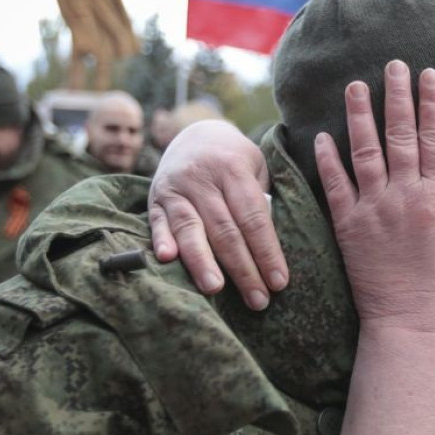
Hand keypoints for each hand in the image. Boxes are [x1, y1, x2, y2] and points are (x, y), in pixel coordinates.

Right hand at [148, 119, 287, 308]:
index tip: (279, 282)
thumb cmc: (235, 161)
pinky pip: (157, 222)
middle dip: (242, 268)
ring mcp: (176, 188)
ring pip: (190, 228)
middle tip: (257, 300)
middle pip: (225, 230)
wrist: (195, 134)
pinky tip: (167, 259)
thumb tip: (268, 248)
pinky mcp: (155, 199)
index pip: (254, 217)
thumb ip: (260, 201)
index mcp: (233, 168)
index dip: (267, 251)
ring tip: (215, 289)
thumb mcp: (256, 168)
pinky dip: (162, 240)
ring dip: (202, 261)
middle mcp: (202, 178)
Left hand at [316, 60, 434, 333]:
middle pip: (401, 135)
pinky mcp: (348, 225)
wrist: (407, 314)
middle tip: (393, 64)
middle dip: (398, 96)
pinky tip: (324, 135)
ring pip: (366, 152)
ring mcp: (375, 208)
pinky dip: (328, 160)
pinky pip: (336, 185)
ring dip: (360, 115)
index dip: (432, 103)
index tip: (428, 74)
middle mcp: (406, 195)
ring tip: (355, 85)